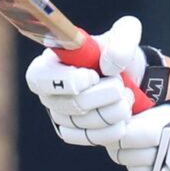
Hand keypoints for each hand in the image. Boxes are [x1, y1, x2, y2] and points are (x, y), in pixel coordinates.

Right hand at [24, 14, 150, 144]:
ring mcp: (61, 116)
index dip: (66, 80)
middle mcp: (49, 92)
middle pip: (69, 104)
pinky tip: (124, 115)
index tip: (94, 75)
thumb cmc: (118, 51)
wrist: (130, 77)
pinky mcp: (75, 134)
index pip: (39, 77)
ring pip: (83, 123)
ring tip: (126, 96)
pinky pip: (92, 137)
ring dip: (113, 111)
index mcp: (51, 63)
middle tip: (120, 86)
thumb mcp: (126, 33)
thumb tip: (107, 67)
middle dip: (102, 96)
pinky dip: (114, 128)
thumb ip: (121, 41)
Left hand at [106, 103, 169, 170]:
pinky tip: (160, 168)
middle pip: (124, 155)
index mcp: (160, 127)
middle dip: (125, 149)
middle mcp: (160, 150)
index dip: (118, 134)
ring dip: (138, 163)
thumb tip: (126, 109)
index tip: (122, 130)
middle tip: (133, 143)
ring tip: (151, 154)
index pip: (122, 137)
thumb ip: (153, 111)